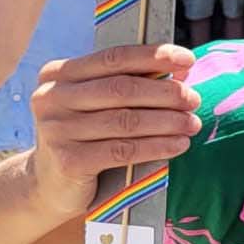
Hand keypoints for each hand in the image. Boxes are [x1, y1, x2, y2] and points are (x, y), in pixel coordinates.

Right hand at [24, 45, 200, 217]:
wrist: (50, 186)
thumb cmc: (85, 138)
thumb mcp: (99, 106)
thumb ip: (132, 84)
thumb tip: (181, 69)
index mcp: (59, 74)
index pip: (114, 58)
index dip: (154, 56)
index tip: (188, 59)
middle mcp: (52, 97)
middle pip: (122, 88)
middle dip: (166, 93)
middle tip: (193, 100)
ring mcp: (56, 130)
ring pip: (126, 120)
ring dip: (168, 121)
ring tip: (193, 123)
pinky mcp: (68, 161)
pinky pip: (123, 150)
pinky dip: (157, 146)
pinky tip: (179, 145)